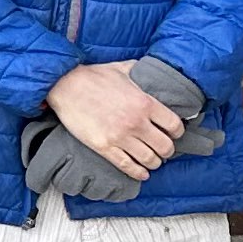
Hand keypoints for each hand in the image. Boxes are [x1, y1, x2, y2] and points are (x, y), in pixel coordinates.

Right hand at [49, 61, 186, 181]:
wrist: (65, 85)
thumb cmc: (93, 76)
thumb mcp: (122, 68)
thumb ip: (140, 71)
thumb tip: (150, 70)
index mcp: (144, 103)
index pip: (174, 125)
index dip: (177, 132)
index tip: (174, 133)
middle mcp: (136, 122)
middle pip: (165, 146)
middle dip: (167, 150)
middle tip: (164, 149)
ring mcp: (120, 136)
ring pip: (149, 159)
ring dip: (154, 162)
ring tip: (153, 161)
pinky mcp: (104, 146)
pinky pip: (128, 166)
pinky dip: (138, 173)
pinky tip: (142, 173)